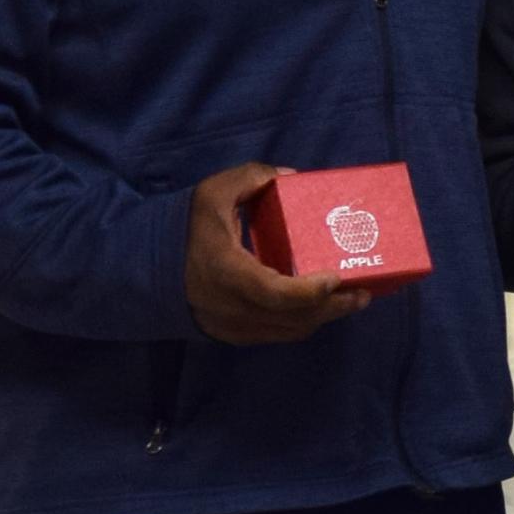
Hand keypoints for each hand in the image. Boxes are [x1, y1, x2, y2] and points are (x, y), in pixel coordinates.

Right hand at [182, 164, 369, 346]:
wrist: (149, 269)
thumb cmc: (184, 229)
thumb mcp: (212, 193)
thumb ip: (250, 178)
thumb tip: (293, 178)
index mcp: (227, 273)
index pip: (274, 293)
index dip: (309, 291)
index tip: (336, 277)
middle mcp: (233, 308)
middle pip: (294, 319)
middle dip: (334, 307)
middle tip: (364, 291)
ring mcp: (235, 327)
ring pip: (290, 330)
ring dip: (324, 317)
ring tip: (353, 299)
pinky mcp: (237, 335)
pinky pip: (279, 334)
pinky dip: (304, 321)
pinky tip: (323, 307)